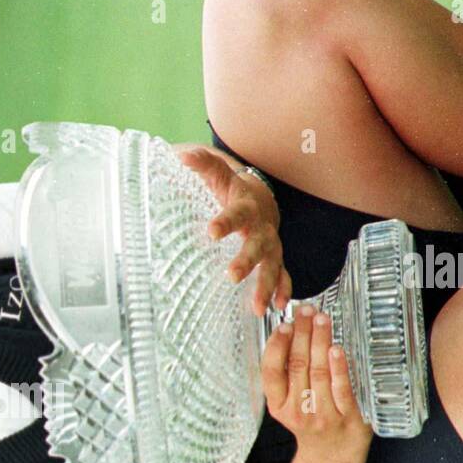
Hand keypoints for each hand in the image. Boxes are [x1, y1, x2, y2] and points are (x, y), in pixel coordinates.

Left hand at [173, 143, 292, 318]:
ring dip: (266, 285)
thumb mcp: (218, 174)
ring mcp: (271, 244)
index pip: (236, 213)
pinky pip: (283, 275)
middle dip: (246, 260)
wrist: (261, 197)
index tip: (212, 231)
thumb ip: (201, 164)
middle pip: (257, 244)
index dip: (225, 222)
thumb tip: (180, 155)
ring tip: (256, 306)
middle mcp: (262, 226)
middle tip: (232, 275)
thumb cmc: (231, 188)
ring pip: (272, 265)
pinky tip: (276, 306)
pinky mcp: (275, 257)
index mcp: (245, 206)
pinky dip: (282, 290)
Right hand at [261, 304, 371, 462]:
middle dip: (301, 334)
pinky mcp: (346, 417)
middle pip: (297, 366)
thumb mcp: (289, 404)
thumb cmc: (311, 422)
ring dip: (319, 341)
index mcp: (278, 406)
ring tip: (321, 319)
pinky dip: (338, 367)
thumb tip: (292, 332)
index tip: (285, 325)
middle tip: (306, 311)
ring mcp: (322, 415)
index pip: (271, 373)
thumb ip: (287, 375)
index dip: (277, 346)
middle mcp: (297, 412)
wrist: (333, 456)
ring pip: (318, 372)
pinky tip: (336, 349)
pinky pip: (341, 388)